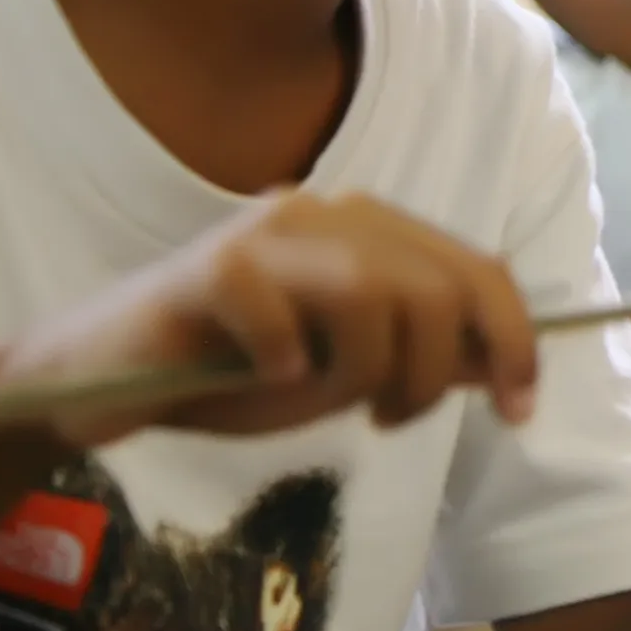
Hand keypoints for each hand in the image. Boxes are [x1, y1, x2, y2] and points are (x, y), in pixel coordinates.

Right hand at [0, 191, 540, 449]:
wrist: (109, 378)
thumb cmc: (237, 373)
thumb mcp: (351, 371)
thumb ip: (424, 356)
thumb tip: (504, 366)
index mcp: (372, 229)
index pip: (477, 270)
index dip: (513, 339)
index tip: (522, 408)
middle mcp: (329, 213)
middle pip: (437, 288)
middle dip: (432, 372)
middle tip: (389, 417)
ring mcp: (268, 233)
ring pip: (373, 297)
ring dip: (364, 372)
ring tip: (325, 401)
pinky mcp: (210, 269)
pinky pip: (284, 320)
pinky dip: (288, 363)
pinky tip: (269, 378)